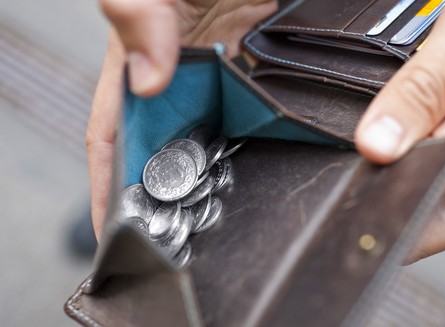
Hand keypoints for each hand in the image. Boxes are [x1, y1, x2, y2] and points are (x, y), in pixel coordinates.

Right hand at [87, 0, 276, 239]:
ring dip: (206, 180)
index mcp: (142, 56)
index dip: (108, 181)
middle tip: (174, 242)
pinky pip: (251, 121)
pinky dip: (250, 150)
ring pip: (207, 140)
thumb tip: (147, 78)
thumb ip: (135, 13)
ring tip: (214, 225)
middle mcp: (179, 73)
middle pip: (162, 147)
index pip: (113, 131)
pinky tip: (255, 177)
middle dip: (163, 194)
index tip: (115, 229)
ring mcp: (220, 76)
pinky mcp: (257, 72)